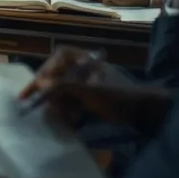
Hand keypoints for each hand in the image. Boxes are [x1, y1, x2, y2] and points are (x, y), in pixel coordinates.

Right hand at [19, 46, 169, 127]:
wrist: (144, 113)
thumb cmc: (119, 97)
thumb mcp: (91, 91)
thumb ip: (65, 87)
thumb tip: (41, 85)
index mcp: (85, 60)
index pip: (58, 58)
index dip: (44, 70)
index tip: (35, 88)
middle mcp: (83, 68)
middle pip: (57, 74)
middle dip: (50, 92)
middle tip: (42, 106)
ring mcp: (86, 82)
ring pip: (62, 90)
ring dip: (60, 104)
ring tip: (65, 116)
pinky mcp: (89, 97)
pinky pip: (71, 100)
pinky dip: (68, 109)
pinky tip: (73, 119)